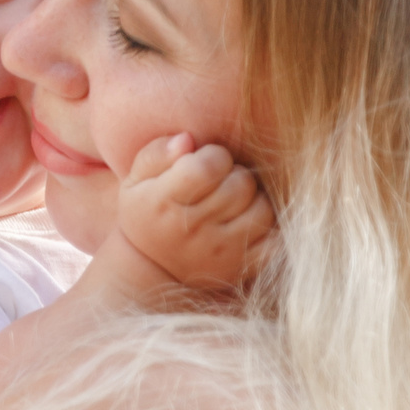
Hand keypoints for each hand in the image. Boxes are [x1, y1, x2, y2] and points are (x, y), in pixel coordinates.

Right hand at [107, 132, 275, 299]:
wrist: (150, 269)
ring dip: (253, 199)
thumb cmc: (146, 212)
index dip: (214, 155)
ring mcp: (220, 253)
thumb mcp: (136, 181)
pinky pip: (273, 239)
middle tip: (220, 182)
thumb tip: (188, 139)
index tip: (206, 161)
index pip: (208, 167)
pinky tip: (246, 221)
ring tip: (234, 202)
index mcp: (163, 202)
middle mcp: (192, 231)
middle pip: (241, 184)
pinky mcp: (242, 267)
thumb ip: (157, 154)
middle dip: (235, 174)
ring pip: (262, 208)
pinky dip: (267, 225)